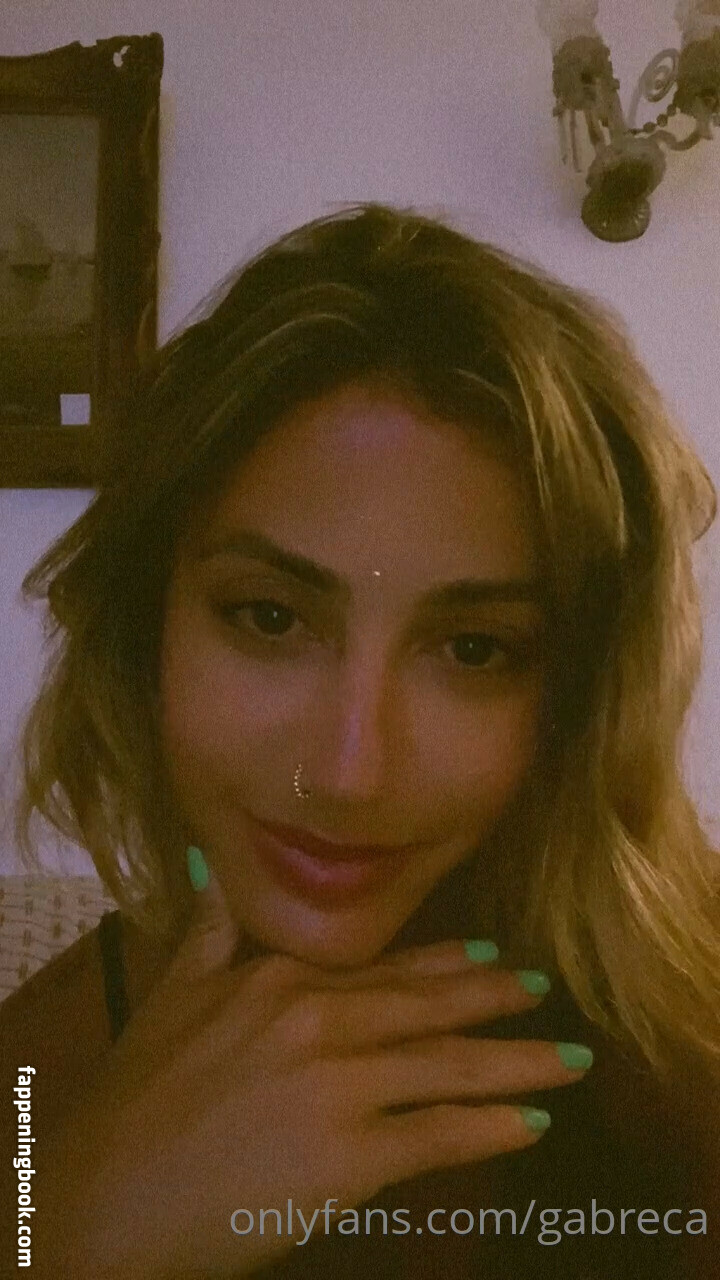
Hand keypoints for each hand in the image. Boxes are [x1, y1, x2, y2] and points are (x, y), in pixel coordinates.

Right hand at [35, 862, 590, 1278]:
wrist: (102, 1194)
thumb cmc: (135, 1099)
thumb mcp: (168, 993)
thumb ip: (205, 929)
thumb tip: (203, 862)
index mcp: (278, 977)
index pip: (380, 967)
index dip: (443, 964)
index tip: (490, 955)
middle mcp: (318, 1018)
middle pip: (426, 1008)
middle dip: (495, 1000)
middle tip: (545, 990)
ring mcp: (337, 1085)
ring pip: (446, 1066)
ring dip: (516, 1063)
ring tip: (568, 1059)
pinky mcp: (348, 1157)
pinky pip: (436, 1137)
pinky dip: (488, 1130)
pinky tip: (529, 1125)